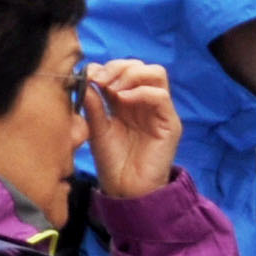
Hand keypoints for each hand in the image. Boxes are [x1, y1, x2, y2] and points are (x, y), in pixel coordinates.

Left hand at [78, 61, 182, 200]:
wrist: (126, 190)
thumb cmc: (111, 161)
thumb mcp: (96, 128)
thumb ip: (93, 103)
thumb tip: (85, 75)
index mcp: (125, 100)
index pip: (123, 68)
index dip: (106, 67)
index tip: (90, 76)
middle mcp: (143, 102)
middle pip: (140, 66)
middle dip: (118, 67)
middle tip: (101, 81)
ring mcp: (158, 111)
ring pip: (155, 73)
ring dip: (131, 75)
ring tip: (113, 89)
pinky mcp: (170, 123)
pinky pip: (161, 96)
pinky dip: (141, 91)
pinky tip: (123, 100)